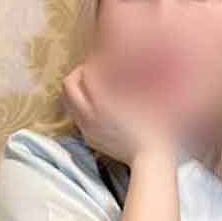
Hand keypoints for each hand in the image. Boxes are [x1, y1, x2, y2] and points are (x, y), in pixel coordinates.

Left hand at [61, 47, 178, 165]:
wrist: (151, 158)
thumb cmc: (154, 124)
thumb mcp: (146, 94)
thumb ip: (130, 76)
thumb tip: (121, 62)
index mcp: (102, 100)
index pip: (84, 73)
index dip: (92, 64)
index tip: (102, 63)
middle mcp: (88, 113)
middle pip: (67, 87)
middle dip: (77, 76)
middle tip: (92, 73)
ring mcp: (86, 128)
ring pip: (67, 103)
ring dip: (76, 92)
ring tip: (93, 90)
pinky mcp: (89, 139)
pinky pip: (77, 118)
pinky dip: (81, 108)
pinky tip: (98, 109)